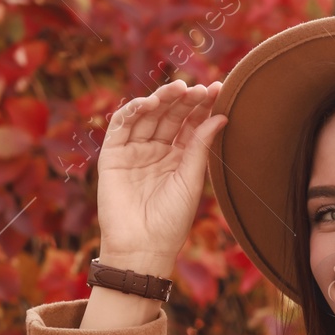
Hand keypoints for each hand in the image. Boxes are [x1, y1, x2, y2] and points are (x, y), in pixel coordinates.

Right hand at [96, 79, 225, 271]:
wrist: (143, 247)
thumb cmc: (171, 221)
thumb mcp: (191, 180)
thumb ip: (200, 147)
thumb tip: (221, 116)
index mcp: (178, 157)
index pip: (190, 125)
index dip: (202, 107)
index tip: (219, 90)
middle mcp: (156, 150)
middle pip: (170, 116)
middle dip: (184, 100)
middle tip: (199, 88)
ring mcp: (134, 151)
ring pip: (147, 116)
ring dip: (161, 100)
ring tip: (178, 89)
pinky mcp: (112, 155)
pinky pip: (121, 126)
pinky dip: (133, 111)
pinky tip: (150, 103)